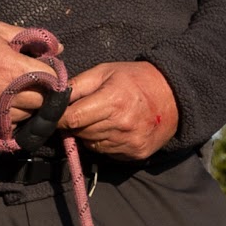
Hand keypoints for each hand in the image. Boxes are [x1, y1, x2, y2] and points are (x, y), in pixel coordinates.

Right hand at [0, 21, 57, 136]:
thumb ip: (31, 38)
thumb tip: (59, 48)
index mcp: (11, 68)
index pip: (51, 81)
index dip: (54, 77)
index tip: (50, 74)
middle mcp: (4, 94)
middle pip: (42, 103)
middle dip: (44, 94)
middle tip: (37, 85)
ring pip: (27, 117)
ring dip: (29, 108)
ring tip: (20, 94)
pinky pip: (8, 128)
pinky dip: (12, 119)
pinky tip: (5, 104)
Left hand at [60, 60, 179, 159]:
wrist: (173, 96)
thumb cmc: (135, 79)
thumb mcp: (105, 71)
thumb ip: (77, 85)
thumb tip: (52, 99)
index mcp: (112, 101)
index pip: (72, 118)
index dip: (59, 117)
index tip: (55, 114)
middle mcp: (121, 125)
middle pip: (80, 133)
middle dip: (75, 124)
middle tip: (85, 111)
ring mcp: (129, 142)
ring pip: (92, 144)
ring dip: (90, 134)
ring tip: (103, 118)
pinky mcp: (135, 153)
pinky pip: (107, 152)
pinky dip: (105, 142)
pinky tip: (115, 128)